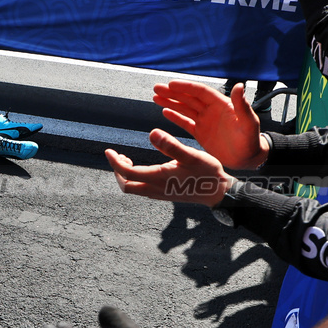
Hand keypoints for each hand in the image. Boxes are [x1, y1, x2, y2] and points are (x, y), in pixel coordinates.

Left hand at [105, 129, 234, 206]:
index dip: (114, 162)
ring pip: (134, 188)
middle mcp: (156, 189)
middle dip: (118, 171)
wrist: (219, 192)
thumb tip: (151, 133)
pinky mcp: (165, 194)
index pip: (126, 173)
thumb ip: (170, 145)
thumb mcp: (191, 155)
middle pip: (126, 185)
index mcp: (158, 178)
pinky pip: (142, 189)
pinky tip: (144, 166)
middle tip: (118, 155)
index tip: (109, 150)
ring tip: (128, 158)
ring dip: (126, 174)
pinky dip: (136, 178)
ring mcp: (160, 193)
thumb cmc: (207, 173)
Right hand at [152, 79, 268, 169]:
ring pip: (185, 108)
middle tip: (157, 88)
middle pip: (189, 98)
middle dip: (173, 93)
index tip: (171, 84)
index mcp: (222, 104)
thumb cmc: (251, 141)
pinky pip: (186, 122)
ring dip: (171, 102)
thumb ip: (242, 106)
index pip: (200, 92)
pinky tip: (165, 111)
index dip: (186, 87)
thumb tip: (239, 86)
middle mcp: (212, 110)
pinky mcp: (201, 133)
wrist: (248, 159)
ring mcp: (205, 121)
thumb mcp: (249, 124)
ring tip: (156, 97)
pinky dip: (175, 117)